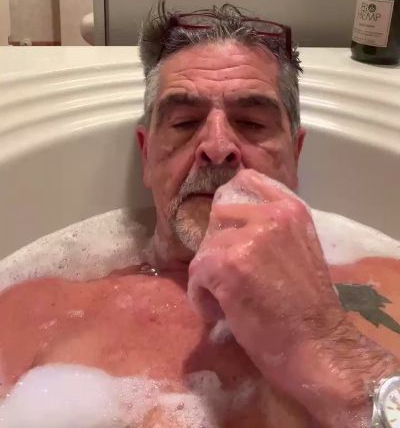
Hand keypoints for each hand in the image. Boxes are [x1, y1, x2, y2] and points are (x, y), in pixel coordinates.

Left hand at [188, 169, 397, 426]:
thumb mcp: (300, 248)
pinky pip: (196, 272)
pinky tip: (218, 312)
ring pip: (206, 247)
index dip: (230, 203)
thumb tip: (233, 224)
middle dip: (218, 245)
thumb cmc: (310, 307)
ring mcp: (248, 238)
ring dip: (209, 275)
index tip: (228, 228)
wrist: (319, 347)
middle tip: (229, 276)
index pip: (246, 180)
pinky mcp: (228, 265)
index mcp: (291, 208)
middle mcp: (270, 215)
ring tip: (225, 300)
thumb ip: (273, 229)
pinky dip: (200, 295)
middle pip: (219, 215)